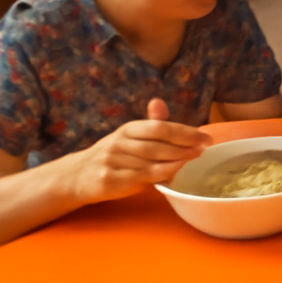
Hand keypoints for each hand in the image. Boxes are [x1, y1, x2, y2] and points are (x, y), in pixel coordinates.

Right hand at [73, 98, 210, 202]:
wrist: (76, 177)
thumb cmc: (113, 156)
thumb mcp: (129, 136)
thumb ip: (149, 124)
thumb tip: (159, 102)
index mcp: (127, 130)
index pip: (159, 127)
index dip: (184, 132)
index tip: (205, 137)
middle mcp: (119, 143)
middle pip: (158, 144)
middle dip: (185, 146)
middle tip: (203, 148)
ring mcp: (113, 162)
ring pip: (152, 162)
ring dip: (177, 161)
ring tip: (193, 159)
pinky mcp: (109, 180)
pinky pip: (140, 178)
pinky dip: (160, 176)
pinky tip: (174, 173)